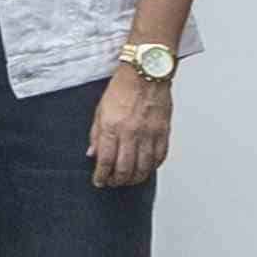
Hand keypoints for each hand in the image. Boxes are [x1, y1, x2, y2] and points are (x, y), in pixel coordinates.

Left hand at [87, 71, 172, 189]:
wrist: (146, 73)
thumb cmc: (123, 88)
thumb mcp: (100, 110)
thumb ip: (96, 134)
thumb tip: (93, 154)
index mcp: (113, 127)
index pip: (106, 161)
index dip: (101, 176)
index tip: (99, 181)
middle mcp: (131, 133)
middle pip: (125, 169)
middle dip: (117, 181)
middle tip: (113, 183)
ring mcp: (150, 134)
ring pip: (144, 168)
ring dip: (134, 178)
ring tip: (128, 180)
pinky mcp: (163, 132)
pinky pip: (159, 157)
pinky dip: (152, 167)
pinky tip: (145, 169)